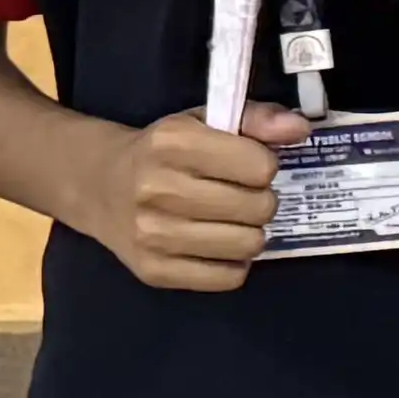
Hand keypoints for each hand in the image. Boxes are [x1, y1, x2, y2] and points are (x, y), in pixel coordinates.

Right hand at [67, 104, 298, 292]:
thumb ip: (256, 120)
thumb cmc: (163, 152)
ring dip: (249, 233)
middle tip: (240, 195)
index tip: (247, 165)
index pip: (259, 167)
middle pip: (259, 208)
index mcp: (173, 143)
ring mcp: (153, 235)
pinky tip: (216, 244)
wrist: (99, 186)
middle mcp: (158, 189)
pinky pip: (228, 278)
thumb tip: (298, 129)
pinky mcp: (154, 271)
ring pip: (248, 245)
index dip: (263, 165)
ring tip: (230, 220)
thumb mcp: (204, 121)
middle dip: (260, 200)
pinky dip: (232, 263)